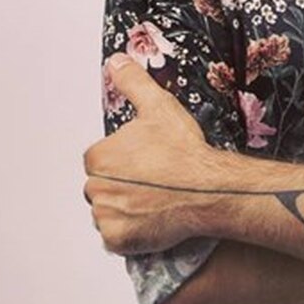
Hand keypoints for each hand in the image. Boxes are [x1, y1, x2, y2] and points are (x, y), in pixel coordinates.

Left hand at [83, 52, 215, 253]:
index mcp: (98, 157)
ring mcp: (107, 217)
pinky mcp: (119, 240)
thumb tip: (116, 62)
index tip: (145, 159)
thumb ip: (132, 82)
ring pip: (109, 211)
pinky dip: (131, 231)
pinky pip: (117, 237)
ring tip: (155, 198)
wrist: (208, 188)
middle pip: (102, 186)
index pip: (101, 159)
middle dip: (122, 184)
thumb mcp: (158, 106)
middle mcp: (96, 189)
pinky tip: (152, 217)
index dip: (123, 158)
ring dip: (126, 207)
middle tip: (152, 179)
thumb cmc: (183, 151)